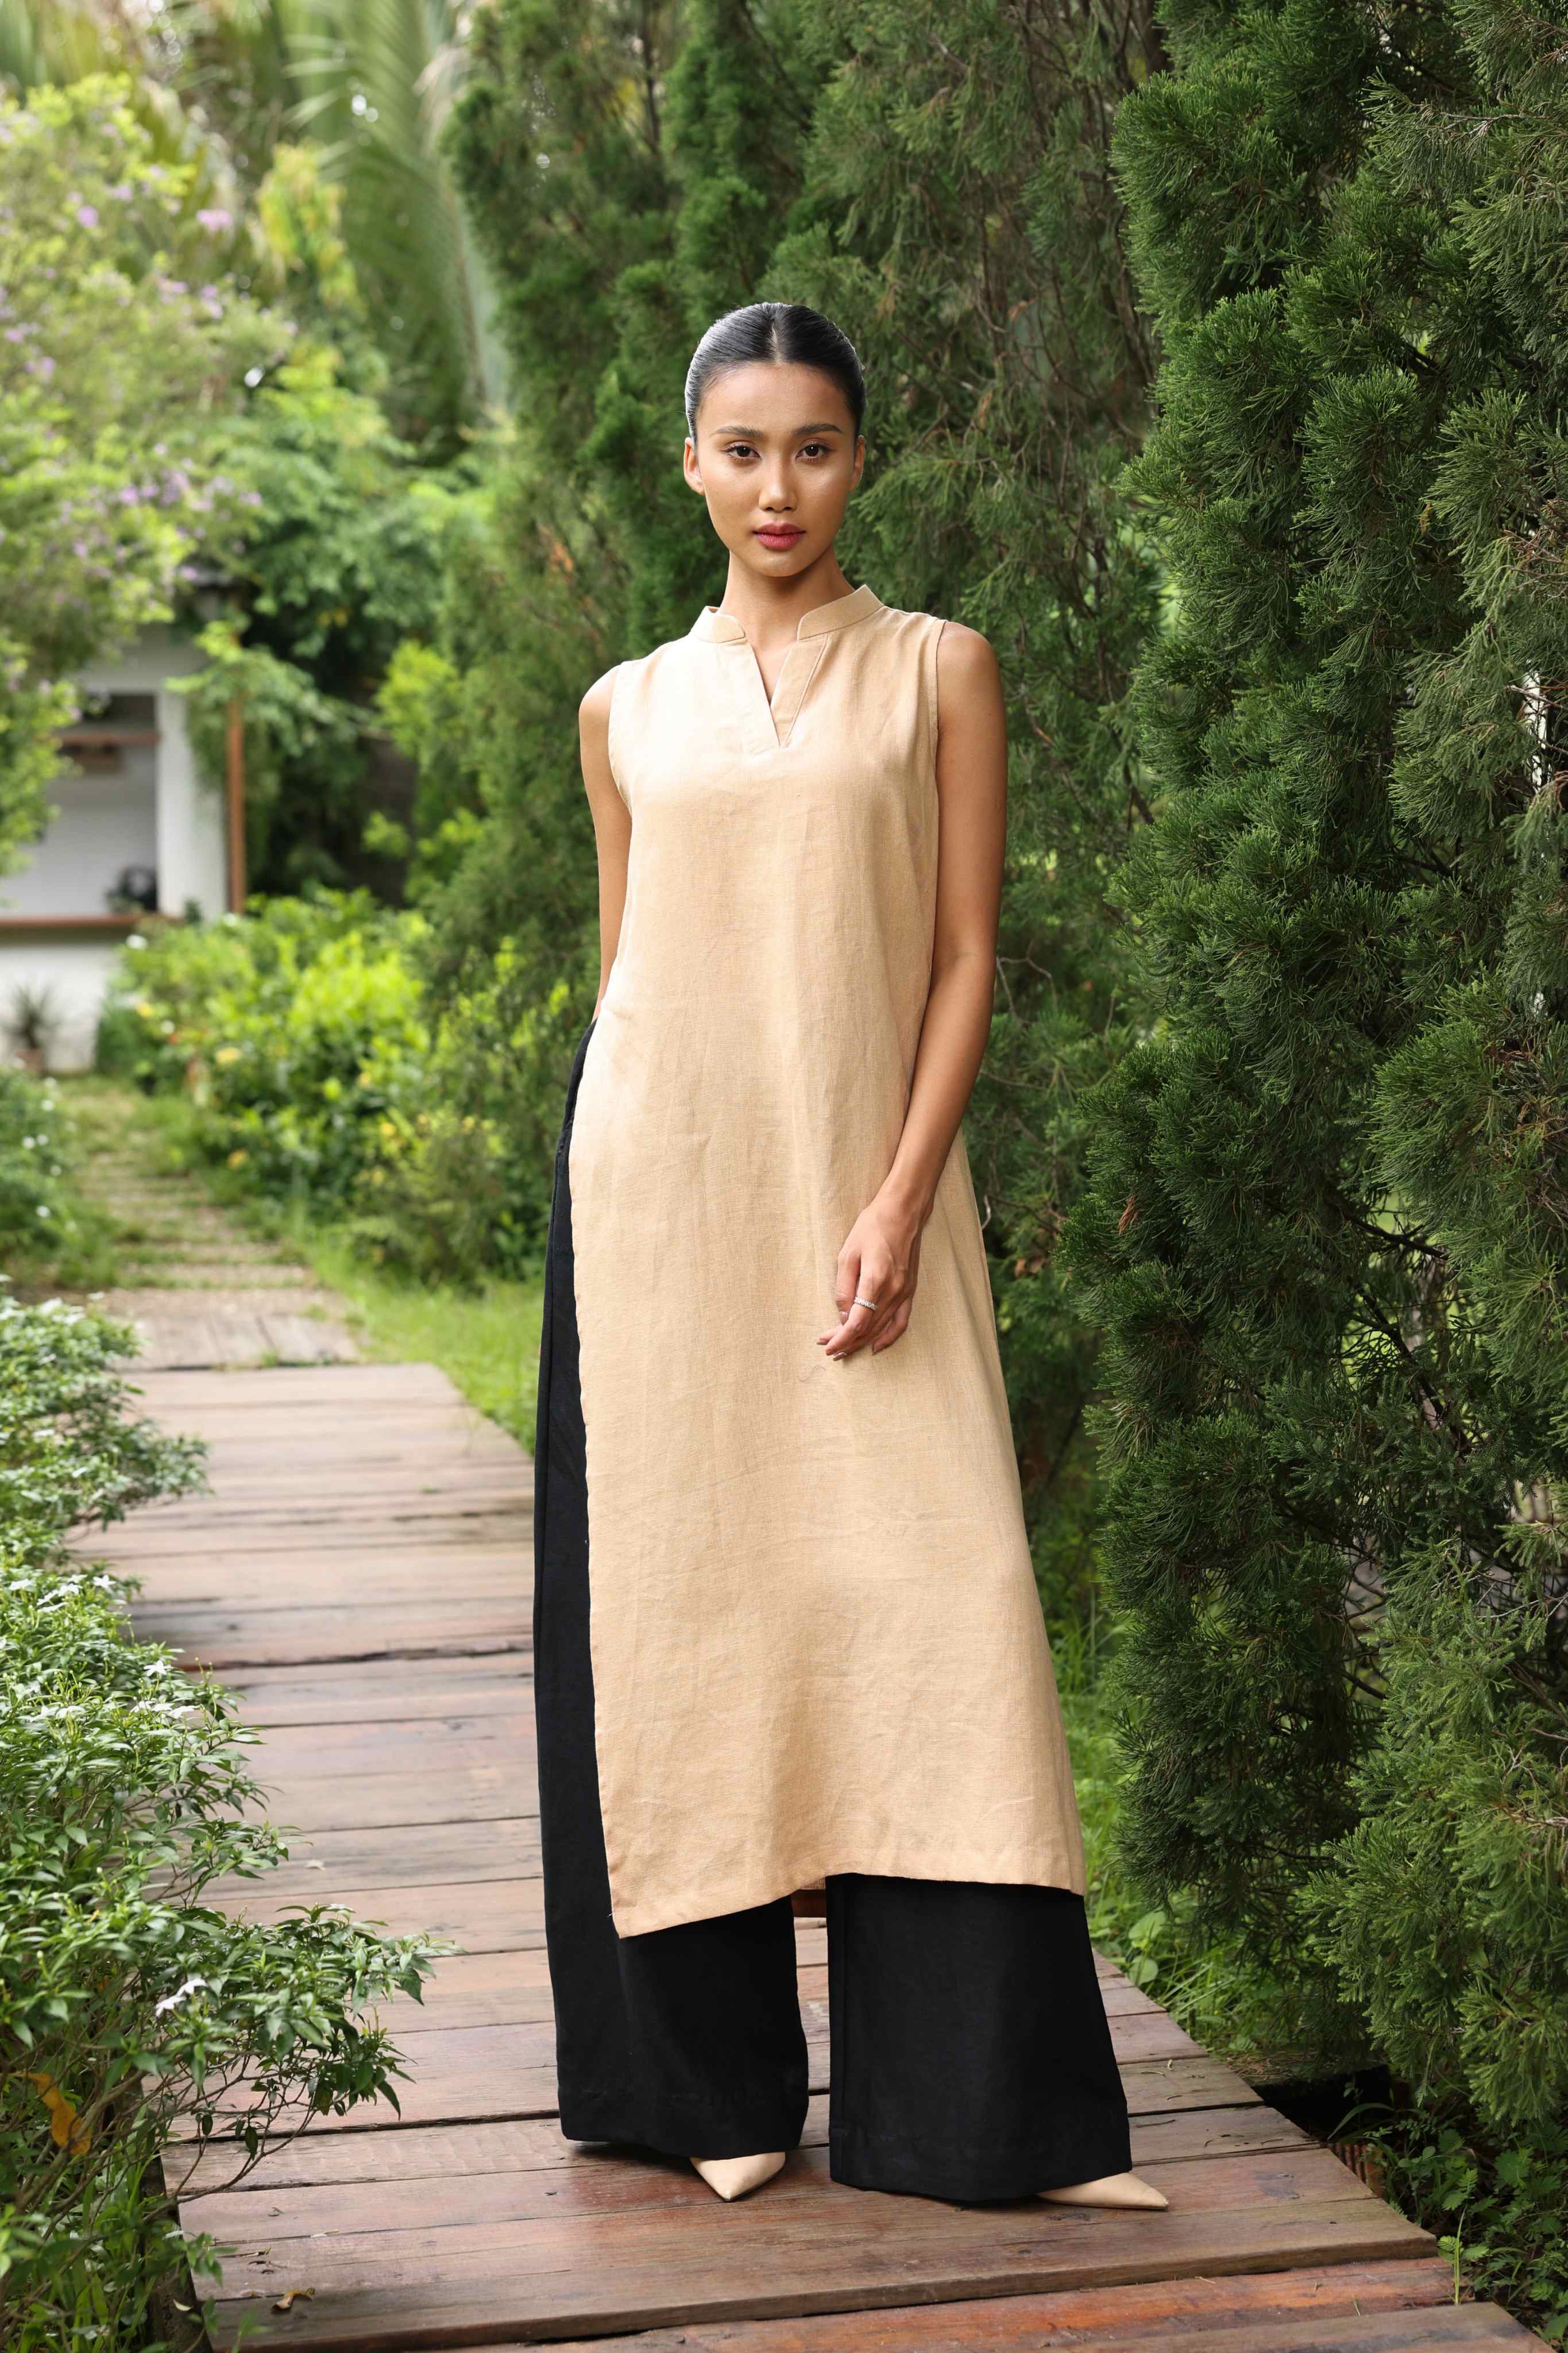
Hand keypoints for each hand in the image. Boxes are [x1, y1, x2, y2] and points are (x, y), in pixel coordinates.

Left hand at [817, 1196, 923, 1360]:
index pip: (857, 1322)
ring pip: (882, 1328)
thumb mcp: (847, 1254)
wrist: (902, 1212)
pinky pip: (901, 1321)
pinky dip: (889, 1337)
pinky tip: (876, 1346)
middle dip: (847, 1342)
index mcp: (875, 1280)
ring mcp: (904, 1292)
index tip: (826, 1344)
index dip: (841, 1338)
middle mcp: (893, 1291)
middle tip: (828, 1347)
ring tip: (844, 1349)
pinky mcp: (910, 1290)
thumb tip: (843, 1316)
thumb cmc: (871, 1228)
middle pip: (868, 1329)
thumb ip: (844, 1289)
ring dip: (862, 1342)